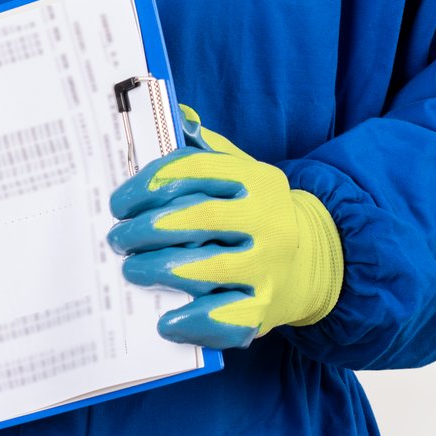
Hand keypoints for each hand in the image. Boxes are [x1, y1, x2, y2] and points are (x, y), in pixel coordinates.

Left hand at [107, 106, 344, 347]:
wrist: (317, 260)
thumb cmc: (258, 214)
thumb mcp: (244, 173)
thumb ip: (208, 149)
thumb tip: (177, 114)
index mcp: (257, 180)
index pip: (195, 172)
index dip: (149, 185)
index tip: (118, 204)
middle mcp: (268, 220)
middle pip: (199, 219)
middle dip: (148, 229)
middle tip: (118, 239)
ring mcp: (270, 266)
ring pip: (209, 268)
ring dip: (160, 269)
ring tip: (131, 270)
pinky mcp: (267, 307)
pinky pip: (227, 317)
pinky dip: (193, 320)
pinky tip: (165, 321)